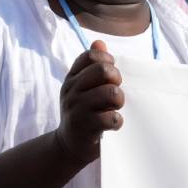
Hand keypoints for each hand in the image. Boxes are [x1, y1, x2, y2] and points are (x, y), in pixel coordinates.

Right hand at [55, 40, 123, 163]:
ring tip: (114, 108)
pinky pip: (111, 118)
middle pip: (103, 71)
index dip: (107, 61)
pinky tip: (113, 124)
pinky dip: (117, 121)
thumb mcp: (81, 88)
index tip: (110, 75)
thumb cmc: (82, 113)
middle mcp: (71, 91)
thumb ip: (90, 66)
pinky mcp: (86, 127)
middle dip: (116, 79)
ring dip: (119, 100)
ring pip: (110, 93)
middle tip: (115, 92)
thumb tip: (99, 43)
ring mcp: (77, 109)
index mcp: (71, 78)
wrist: (68, 145)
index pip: (91, 56)